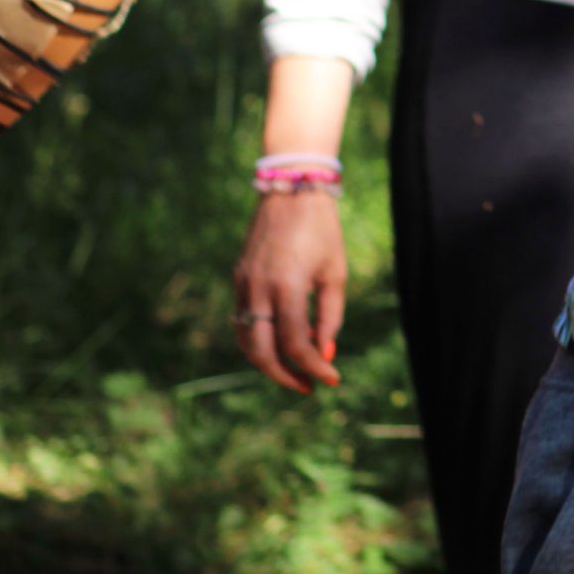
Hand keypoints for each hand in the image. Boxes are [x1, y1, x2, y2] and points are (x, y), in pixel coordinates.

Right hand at [232, 190, 346, 392]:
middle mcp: (259, 289)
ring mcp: (243, 283)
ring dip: (267, 363)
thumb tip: (326, 352)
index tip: (332, 380)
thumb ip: (330, 315)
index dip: (315, 367)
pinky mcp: (238, 277)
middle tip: (307, 386)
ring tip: (293, 370)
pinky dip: (258, 339)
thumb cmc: (322, 229)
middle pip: (262, 353)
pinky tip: (278, 343)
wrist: (292, 187)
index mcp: (287, 287)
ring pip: (246, 341)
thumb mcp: (335, 271)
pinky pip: (243, 320)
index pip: (297, 344)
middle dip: (285, 376)